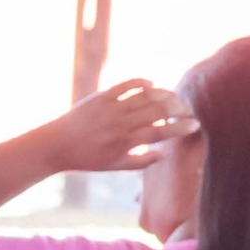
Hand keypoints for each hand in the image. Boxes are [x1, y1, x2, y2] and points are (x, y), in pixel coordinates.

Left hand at [49, 80, 196, 173]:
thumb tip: (165, 154)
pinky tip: (152, 86)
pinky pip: (128, 84)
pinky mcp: (102, 96)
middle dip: (178, 108)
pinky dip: (143, 83)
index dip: (181, 128)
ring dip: (165, 94)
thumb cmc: (86, 158)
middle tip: (187, 109)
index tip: (195, 124)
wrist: (55, 146)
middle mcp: (120, 124)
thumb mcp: (113, 166)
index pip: (161, 133)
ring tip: (173, 98)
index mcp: (125, 142)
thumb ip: (140, 162)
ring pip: (147, 95)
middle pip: (158, 111)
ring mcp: (111, 108)